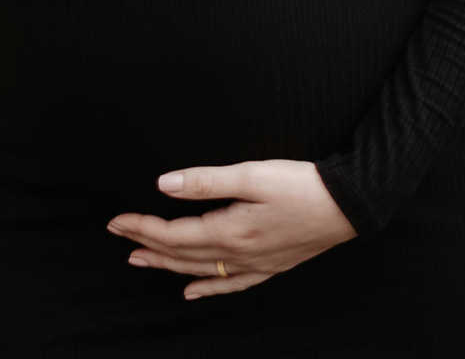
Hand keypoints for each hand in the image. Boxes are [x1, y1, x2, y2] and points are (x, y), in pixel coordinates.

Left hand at [107, 159, 357, 298]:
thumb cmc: (300, 184)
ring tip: (140, 261)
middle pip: (182, 254)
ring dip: (168, 266)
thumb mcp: (251, 173)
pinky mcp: (271, 265)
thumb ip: (206, 181)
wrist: (348, 205)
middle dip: (147, 245)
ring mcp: (255, 264)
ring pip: (201, 271)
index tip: (116, 221)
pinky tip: (192, 291)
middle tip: (118, 236)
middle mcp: (239, 255)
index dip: (142, 227)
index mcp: (230, 231)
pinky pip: (231, 284)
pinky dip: (207, 288)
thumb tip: (164, 184)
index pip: (174, 234)